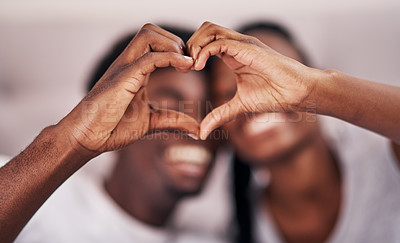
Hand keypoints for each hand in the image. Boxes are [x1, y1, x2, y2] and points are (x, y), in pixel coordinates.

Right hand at [58, 24, 196, 153]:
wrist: (87, 138)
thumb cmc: (112, 128)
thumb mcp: (151, 122)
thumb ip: (174, 121)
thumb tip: (198, 130)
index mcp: (134, 70)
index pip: (154, 42)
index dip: (176, 48)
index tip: (191, 66)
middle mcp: (129, 64)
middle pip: (151, 31)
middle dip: (175, 41)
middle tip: (188, 64)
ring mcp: (124, 68)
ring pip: (148, 34)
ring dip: (172, 45)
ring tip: (186, 65)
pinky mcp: (123, 78)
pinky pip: (149, 58)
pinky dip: (170, 58)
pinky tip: (184, 68)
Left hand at [186, 22, 320, 138]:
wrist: (297, 93)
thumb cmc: (274, 96)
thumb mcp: (238, 107)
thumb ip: (219, 116)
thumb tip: (203, 133)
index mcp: (233, 55)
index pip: (206, 41)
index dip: (191, 52)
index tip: (185, 71)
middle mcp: (237, 45)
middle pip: (205, 29)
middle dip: (190, 44)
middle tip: (186, 67)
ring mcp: (243, 44)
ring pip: (210, 29)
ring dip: (195, 45)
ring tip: (193, 66)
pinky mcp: (249, 48)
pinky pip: (220, 42)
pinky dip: (204, 52)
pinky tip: (200, 67)